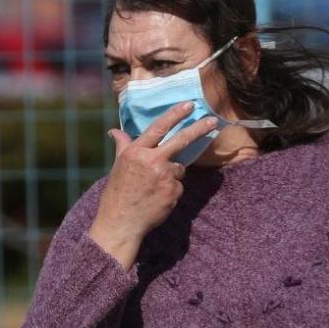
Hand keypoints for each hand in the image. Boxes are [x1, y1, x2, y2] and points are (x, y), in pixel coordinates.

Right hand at [87, 101, 217, 269]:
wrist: (121, 222)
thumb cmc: (118, 193)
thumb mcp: (118, 166)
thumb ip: (123, 146)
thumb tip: (114, 130)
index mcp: (136, 152)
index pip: (159, 127)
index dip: (175, 114)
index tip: (189, 105)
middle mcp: (152, 160)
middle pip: (181, 140)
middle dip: (199, 129)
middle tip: (213, 121)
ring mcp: (164, 176)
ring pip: (179, 167)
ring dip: (172, 174)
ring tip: (153, 187)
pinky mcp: (174, 191)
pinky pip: (179, 184)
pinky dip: (172, 189)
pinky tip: (159, 197)